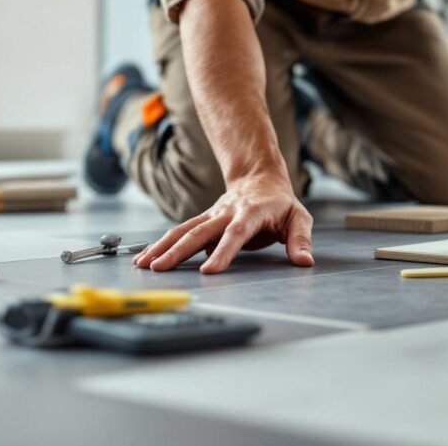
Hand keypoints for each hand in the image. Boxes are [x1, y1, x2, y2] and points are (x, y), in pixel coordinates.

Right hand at [133, 173, 314, 273]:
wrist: (260, 176)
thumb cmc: (281, 203)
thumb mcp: (299, 217)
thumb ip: (300, 239)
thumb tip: (305, 261)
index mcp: (251, 212)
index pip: (235, 234)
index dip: (222, 251)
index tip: (210, 271)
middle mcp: (226, 212)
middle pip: (199, 232)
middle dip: (178, 251)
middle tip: (160, 268)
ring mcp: (211, 215)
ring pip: (183, 230)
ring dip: (162, 247)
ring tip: (143, 265)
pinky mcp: (202, 219)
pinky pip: (180, 232)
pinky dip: (161, 244)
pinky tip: (144, 258)